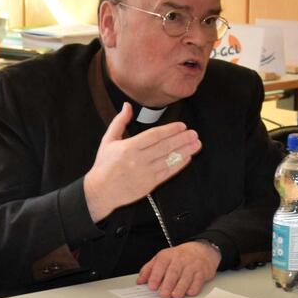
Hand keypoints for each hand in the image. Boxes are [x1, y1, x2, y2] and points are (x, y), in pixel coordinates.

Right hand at [83, 104, 201, 222]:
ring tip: (196, 144)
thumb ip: (119, 122)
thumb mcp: (108, 140)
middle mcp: (138, 160)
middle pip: (164, 147)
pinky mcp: (149, 184)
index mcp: (129, 147)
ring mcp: (145, 173)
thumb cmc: (104, 165)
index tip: (182, 126)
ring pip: (168, 159)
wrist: (101, 191)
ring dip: (184, 151)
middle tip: (194, 133)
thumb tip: (127, 105)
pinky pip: (167, 173)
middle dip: (181, 139)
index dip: (170, 130)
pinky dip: (178, 165)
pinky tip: (187, 158)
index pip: (154, 136)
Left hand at [137, 241, 219, 297]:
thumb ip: (149, 269)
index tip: (152, 286)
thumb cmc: (179, 257)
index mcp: (168, 256)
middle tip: (164, 295)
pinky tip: (189, 292)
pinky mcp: (202, 272)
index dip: (155, 276)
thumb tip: (139, 281)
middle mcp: (180, 260)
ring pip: (186, 277)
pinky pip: (198, 280)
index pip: (160, 265)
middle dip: (168, 284)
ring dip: (180, 287)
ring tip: (175, 296)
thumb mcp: (162, 258)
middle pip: (173, 272)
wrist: (202, 250)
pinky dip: (194, 287)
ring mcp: (192, 266)